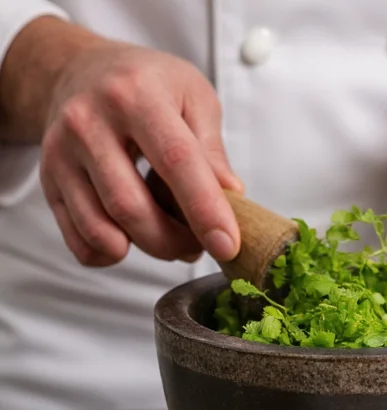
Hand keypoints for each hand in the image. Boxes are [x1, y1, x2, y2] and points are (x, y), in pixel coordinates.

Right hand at [39, 36, 241, 266]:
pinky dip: (110, 254)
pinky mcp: (48, 180)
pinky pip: (78, 239)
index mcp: (137, 95)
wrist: (79, 70)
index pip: (176, 161)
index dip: (204, 209)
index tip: (226, 245)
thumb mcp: (194, 95)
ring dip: (147, 250)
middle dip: (174, 241)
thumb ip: (212, 148)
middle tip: (199, 244)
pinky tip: (133, 239)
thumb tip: (230, 196)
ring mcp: (61, 153)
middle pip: (132, 206)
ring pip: (102, 229)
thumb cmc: (147, 84)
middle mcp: (89, 122)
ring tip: (173, 241)